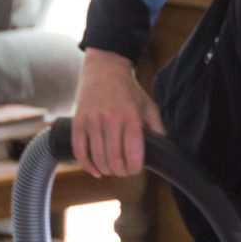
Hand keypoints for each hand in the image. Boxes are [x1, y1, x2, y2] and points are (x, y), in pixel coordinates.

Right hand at [70, 49, 163, 177]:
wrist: (104, 69)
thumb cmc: (129, 90)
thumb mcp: (149, 106)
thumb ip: (157, 129)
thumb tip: (162, 151)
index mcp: (131, 117)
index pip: (133, 154)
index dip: (135, 168)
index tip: (136, 168)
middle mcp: (111, 120)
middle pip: (114, 160)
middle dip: (121, 172)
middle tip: (124, 170)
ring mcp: (92, 121)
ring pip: (98, 158)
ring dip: (106, 170)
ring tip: (112, 169)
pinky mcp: (78, 122)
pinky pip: (79, 151)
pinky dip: (87, 165)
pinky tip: (96, 170)